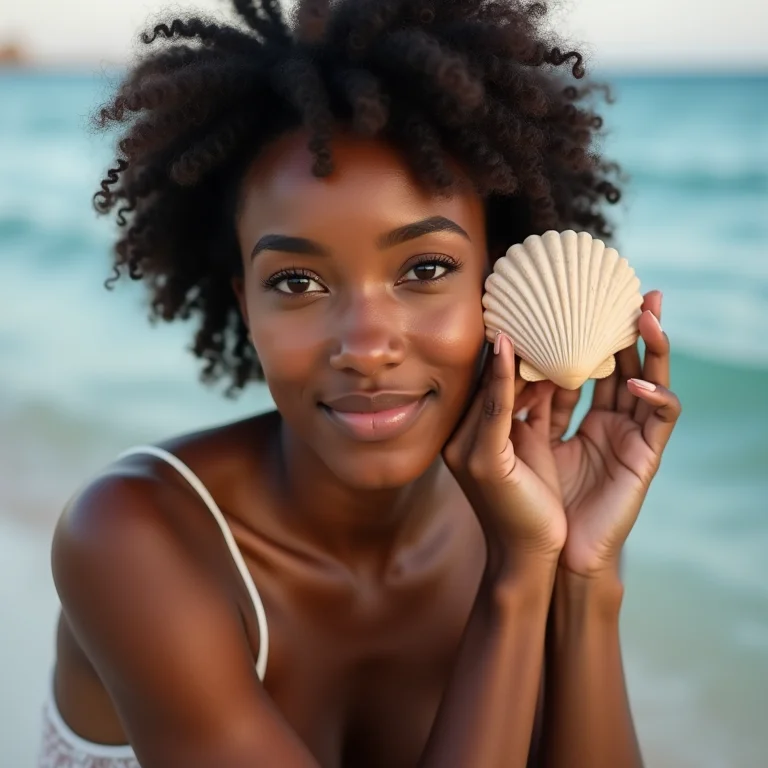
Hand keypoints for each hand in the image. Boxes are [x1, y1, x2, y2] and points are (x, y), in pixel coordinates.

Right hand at [442, 332, 566, 573]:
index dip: (507, 349)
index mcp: (473, 435)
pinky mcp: (483, 459)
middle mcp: (463, 436)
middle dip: (511, 342)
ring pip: (490, 388)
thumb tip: (538, 374)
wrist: (528, 557)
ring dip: (507, 351)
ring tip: (523, 311)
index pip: (491, 383)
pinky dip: (503, 377)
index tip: (526, 314)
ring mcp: (468, 447)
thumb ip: (525, 415)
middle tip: (529, 303)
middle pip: (489, 380)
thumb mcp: (527, 450)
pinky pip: (496, 409)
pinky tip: (508, 345)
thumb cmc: (531, 505)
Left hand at [527, 290, 681, 577]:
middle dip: (624, 328)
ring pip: (648, 379)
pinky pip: (661, 417)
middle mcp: (602, 421)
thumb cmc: (522, 502)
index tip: (576, 300)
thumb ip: (516, 402)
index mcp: (571, 417)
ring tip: (646, 313)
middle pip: (620, 363)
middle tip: (627, 288)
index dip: (582, 334)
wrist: (541, 554)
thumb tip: (508, 352)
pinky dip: (656, 395)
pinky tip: (637, 382)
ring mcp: (626, 437)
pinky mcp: (643, 456)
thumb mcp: (512, 441)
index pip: (583, 364)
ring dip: (652, 346)